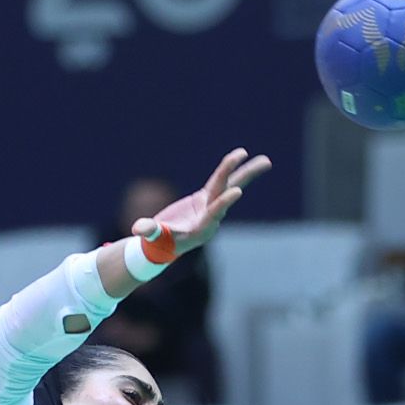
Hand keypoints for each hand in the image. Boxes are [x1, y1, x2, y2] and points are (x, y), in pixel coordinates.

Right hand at [136, 148, 273, 262]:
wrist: (164, 246)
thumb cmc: (157, 243)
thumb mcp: (153, 238)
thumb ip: (149, 231)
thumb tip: (137, 229)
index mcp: (201, 228)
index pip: (214, 212)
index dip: (224, 202)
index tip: (237, 191)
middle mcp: (211, 217)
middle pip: (228, 193)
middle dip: (242, 177)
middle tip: (261, 164)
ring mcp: (211, 207)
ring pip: (231, 185)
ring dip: (248, 172)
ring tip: (267, 161)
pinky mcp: (207, 199)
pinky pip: (222, 182)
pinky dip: (232, 170)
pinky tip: (244, 158)